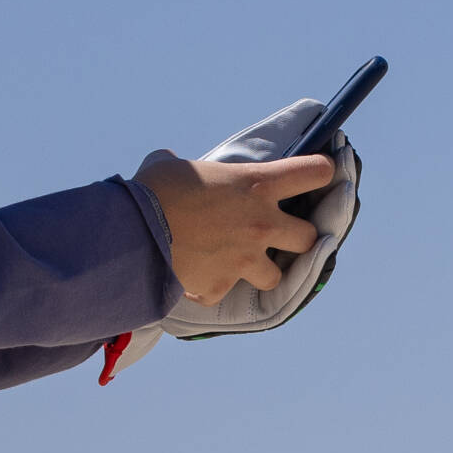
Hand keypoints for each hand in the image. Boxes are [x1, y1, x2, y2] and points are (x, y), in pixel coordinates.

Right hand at [134, 151, 335, 305]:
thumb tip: (166, 161)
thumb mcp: (174, 165)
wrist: (132, 233)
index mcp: (257, 184)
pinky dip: (213, 287)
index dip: (320, 172)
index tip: (317, 174)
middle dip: (298, 237)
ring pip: (276, 276)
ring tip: (240, 263)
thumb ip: (185, 165)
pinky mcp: (221, 285)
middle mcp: (260, 223)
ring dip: (262, 270)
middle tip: (280, 233)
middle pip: (309, 237)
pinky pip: (224, 291)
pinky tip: (197, 278)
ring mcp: (244, 259)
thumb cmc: (153, 190)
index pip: (315, 172)